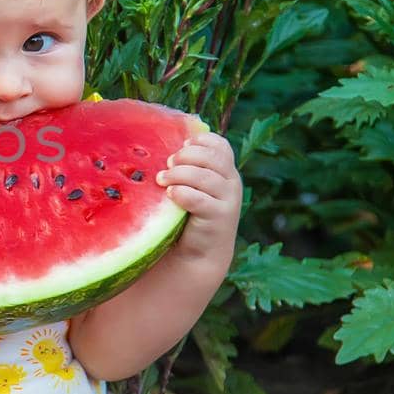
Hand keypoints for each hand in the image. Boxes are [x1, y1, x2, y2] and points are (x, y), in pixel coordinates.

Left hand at [156, 132, 241, 262]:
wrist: (200, 251)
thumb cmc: (190, 213)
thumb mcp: (192, 187)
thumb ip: (187, 168)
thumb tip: (164, 148)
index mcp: (226, 170)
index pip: (220, 145)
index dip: (200, 141)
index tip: (180, 147)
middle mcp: (232, 182)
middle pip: (212, 157)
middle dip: (185, 156)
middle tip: (167, 164)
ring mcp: (229, 200)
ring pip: (205, 177)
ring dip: (178, 174)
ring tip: (161, 180)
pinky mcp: (220, 218)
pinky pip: (199, 199)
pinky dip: (182, 193)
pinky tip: (170, 195)